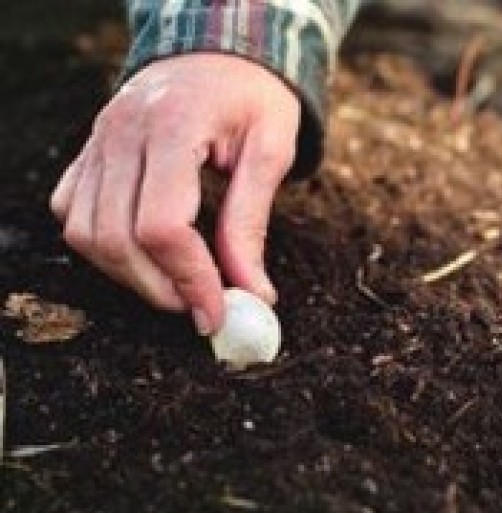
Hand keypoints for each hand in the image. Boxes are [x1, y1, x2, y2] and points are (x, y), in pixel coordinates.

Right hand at [50, 53, 299, 333]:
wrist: (216, 51)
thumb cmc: (252, 97)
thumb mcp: (272, 149)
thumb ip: (252, 221)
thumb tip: (252, 292)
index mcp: (173, 125)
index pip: (163, 225)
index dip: (190, 280)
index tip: (219, 313)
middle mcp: (121, 131)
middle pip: (116, 238)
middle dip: (161, 289)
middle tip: (203, 306)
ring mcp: (97, 141)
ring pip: (85, 233)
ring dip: (130, 276)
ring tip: (179, 284)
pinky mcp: (88, 152)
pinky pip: (70, 213)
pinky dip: (102, 246)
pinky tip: (147, 253)